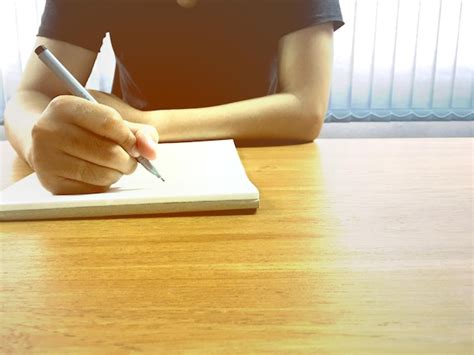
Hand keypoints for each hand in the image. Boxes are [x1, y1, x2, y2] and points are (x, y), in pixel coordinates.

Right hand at [29, 95, 158, 194]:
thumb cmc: (87, 128)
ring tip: (114, 166)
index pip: (110, 122)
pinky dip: (105, 184)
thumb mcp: (109, 119)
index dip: (130, 138)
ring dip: (118, 173)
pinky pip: (92, 190)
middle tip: (130, 160)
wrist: (47, 140)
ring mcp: (46, 158)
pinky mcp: (51, 183)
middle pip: (109, 152)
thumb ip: (139, 132)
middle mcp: (48, 131)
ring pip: (102, 174)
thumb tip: (152, 151)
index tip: (134, 145)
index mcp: (64, 106)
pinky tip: (99, 175)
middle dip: (129, 160)